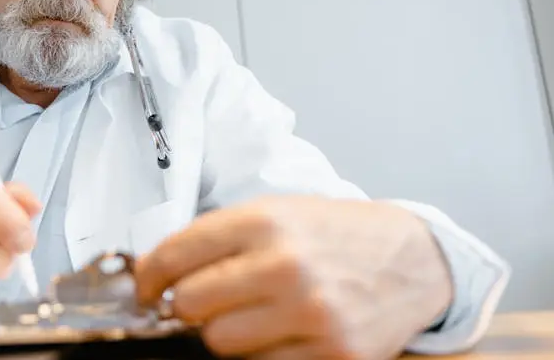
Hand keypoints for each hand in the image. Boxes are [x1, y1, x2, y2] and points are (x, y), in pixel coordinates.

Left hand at [135, 196, 451, 358]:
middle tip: (200, 302)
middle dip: (185, 306)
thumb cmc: (333, 233)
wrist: (411, 257)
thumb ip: (218, 237)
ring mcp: (312, 314)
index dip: (148, 275)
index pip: (175, 253)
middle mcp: (286, 265)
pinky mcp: (336, 354)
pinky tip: (277, 334)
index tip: (146, 287)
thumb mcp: (276, 212)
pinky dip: (260, 355)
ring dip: (223, 333)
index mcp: (264, 221)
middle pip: (189, 304)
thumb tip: (157, 271)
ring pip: (220, 343)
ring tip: (247, 316)